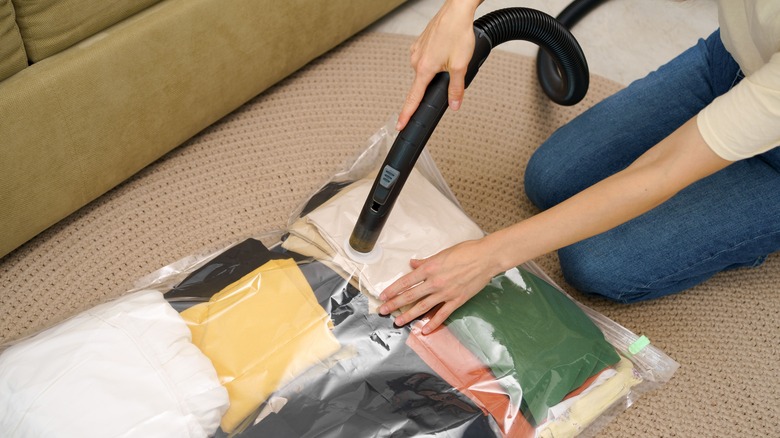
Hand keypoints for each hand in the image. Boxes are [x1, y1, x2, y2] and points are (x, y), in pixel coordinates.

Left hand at [377, 238, 497, 333]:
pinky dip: (433, 323)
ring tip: (397, 322)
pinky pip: (442, 314)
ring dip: (408, 315)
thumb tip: (412, 264)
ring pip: (422, 307)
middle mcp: (434, 282)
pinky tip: (424, 330)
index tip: (383, 296)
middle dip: (394, 304)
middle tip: (383, 311)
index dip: (393, 290)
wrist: (486, 258)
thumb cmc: (466, 251)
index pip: (406, 281)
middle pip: (410, 296)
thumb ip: (425, 261)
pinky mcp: (457, 300)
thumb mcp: (442, 253)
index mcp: (430, 268)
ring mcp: (445, 293)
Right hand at [396, 0, 482, 130]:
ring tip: (452, 55)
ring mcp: (416, 51)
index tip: (400, 125)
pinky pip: (425, 59)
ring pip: (425, 70)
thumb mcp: (460, 65)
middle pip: (422, 84)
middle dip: (434, 84)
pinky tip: (446, 50)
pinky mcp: (420, 43)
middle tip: (450, 70)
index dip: (406, 114)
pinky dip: (435, 59)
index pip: (413, 98)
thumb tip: (454, 104)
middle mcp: (415, 60)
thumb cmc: (457, 32)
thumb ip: (456, 89)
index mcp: (424, 69)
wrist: (457, 10)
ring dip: (436, 70)